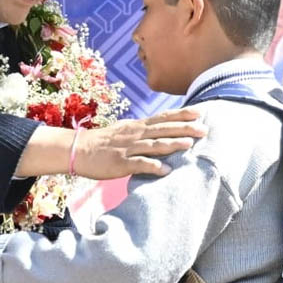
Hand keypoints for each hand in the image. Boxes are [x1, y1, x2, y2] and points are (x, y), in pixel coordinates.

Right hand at [73, 108, 207, 178]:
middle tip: (204, 129)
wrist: (79, 150)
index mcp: (138, 126)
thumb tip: (163, 129)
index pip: (164, 117)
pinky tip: (166, 170)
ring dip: (172, 144)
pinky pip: (138, 164)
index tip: (200, 112)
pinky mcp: (120, 163)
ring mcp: (128, 148)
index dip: (182, 114)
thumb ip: (144, 130)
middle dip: (184, 128)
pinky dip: (153, 166)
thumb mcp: (126, 130)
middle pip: (163, 129)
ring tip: (189, 144)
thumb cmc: (104, 142)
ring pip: (153, 145)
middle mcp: (135, 134)